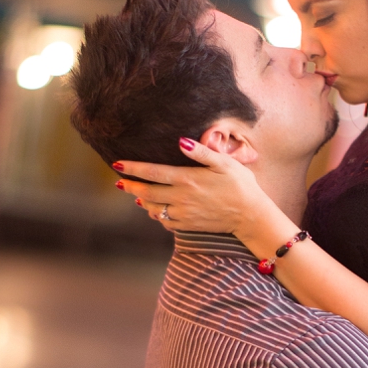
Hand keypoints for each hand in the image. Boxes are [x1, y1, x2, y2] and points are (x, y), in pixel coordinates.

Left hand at [113, 140, 269, 234]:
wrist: (251, 216)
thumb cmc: (241, 185)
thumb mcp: (225, 163)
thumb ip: (202, 152)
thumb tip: (181, 141)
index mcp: (188, 179)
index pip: (153, 172)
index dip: (133, 168)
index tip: (117, 164)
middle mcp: (181, 198)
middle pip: (147, 192)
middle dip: (130, 186)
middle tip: (118, 182)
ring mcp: (183, 214)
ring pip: (153, 208)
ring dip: (142, 200)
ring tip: (135, 193)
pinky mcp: (188, 225)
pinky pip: (164, 221)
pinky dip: (156, 214)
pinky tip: (155, 209)